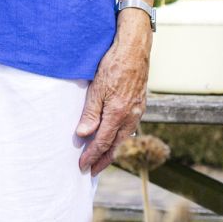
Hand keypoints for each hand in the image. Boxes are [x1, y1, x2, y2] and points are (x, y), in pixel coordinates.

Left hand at [75, 24, 151, 173]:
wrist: (134, 50)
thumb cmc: (113, 66)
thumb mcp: (96, 89)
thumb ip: (90, 113)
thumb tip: (83, 135)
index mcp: (118, 114)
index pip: (102, 142)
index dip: (92, 155)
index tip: (82, 166)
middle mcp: (130, 116)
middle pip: (115, 144)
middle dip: (103, 159)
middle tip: (93, 171)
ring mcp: (137, 111)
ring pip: (123, 136)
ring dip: (112, 149)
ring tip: (103, 158)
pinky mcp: (140, 104)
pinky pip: (129, 126)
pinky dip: (120, 136)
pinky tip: (115, 136)